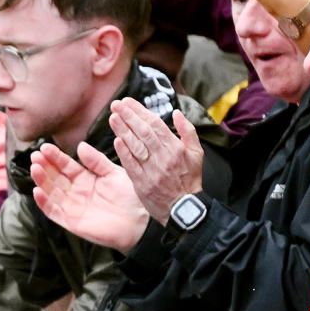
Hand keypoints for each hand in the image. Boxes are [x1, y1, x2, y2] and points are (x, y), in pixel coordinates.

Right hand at [29, 142, 148, 251]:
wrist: (139, 222)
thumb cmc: (130, 197)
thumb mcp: (113, 173)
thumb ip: (96, 161)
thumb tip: (80, 146)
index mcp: (85, 178)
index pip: (66, 166)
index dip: (55, 157)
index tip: (44, 146)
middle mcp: (76, 192)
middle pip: (55, 178)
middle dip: (44, 166)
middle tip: (35, 155)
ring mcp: (72, 207)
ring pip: (51, 192)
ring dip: (41, 181)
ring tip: (35, 168)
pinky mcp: (72, 222)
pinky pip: (54, 212)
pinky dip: (44, 203)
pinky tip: (37, 191)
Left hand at [109, 99, 204, 223]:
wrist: (184, 208)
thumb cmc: (190, 180)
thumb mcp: (197, 153)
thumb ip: (188, 131)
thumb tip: (176, 113)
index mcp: (176, 148)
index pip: (155, 124)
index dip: (140, 111)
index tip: (128, 102)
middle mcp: (164, 157)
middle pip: (144, 132)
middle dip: (129, 116)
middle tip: (116, 104)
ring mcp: (152, 170)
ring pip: (136, 146)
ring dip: (123, 130)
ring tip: (113, 117)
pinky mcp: (143, 183)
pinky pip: (131, 165)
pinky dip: (124, 152)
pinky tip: (116, 141)